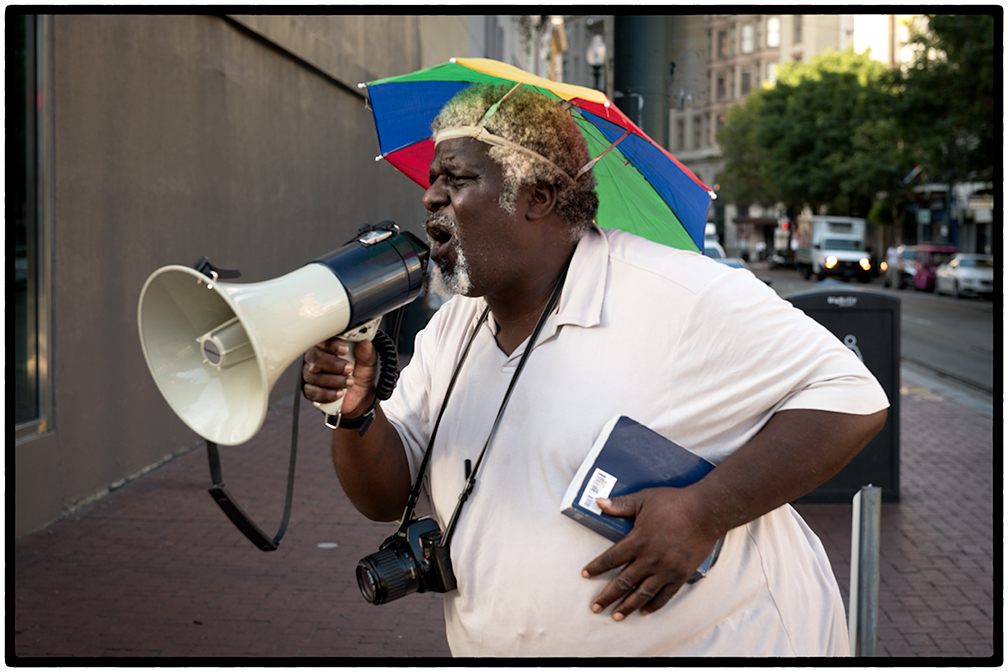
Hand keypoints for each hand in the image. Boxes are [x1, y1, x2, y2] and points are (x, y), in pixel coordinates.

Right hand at [302, 338, 378, 416]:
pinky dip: (327, 394)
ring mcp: (310, 375)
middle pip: (314, 357)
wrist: (361, 396)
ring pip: (313, 376)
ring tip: (348, 383)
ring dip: (334, 380)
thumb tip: (365, 343)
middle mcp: (316, 359)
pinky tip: (339, 393)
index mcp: (328, 347)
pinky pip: (312, 392)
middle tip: (349, 369)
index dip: (331, 344)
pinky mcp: (309, 391)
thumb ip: (366, 353)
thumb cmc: (360, 375)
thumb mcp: (368, 363)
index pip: (322, 340)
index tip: (345, 350)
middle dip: (333, 364)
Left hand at [581, 487, 720, 620]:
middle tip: (595, 607)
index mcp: (638, 540)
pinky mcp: (680, 575)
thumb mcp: (644, 498)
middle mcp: (650, 559)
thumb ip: (621, 504)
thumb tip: (598, 502)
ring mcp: (666, 569)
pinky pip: (665, 595)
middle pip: (623, 582)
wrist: (706, 512)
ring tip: (616, 616)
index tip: (585, 574)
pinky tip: (644, 611)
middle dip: (607, 596)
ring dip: (627, 606)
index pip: (611, 558)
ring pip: (642, 593)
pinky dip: (654, 605)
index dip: (596, 567)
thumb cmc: (674, 502)